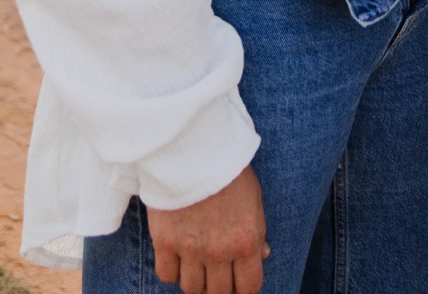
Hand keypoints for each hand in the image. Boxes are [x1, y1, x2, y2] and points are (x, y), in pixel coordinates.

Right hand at [147, 165, 267, 293]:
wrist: (195, 148)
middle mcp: (219, 251)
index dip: (243, 287)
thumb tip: (262, 256)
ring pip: (191, 288)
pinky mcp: (165, 242)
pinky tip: (178, 255)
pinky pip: (166, 275)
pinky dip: (172, 270)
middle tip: (216, 272)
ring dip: (195, 279)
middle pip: (218, 293)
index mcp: (246, 241)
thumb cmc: (229, 171)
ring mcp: (190, 249)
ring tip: (197, 262)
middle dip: (219, 286)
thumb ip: (257, 232)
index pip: (248, 288)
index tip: (238, 280)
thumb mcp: (254, 200)